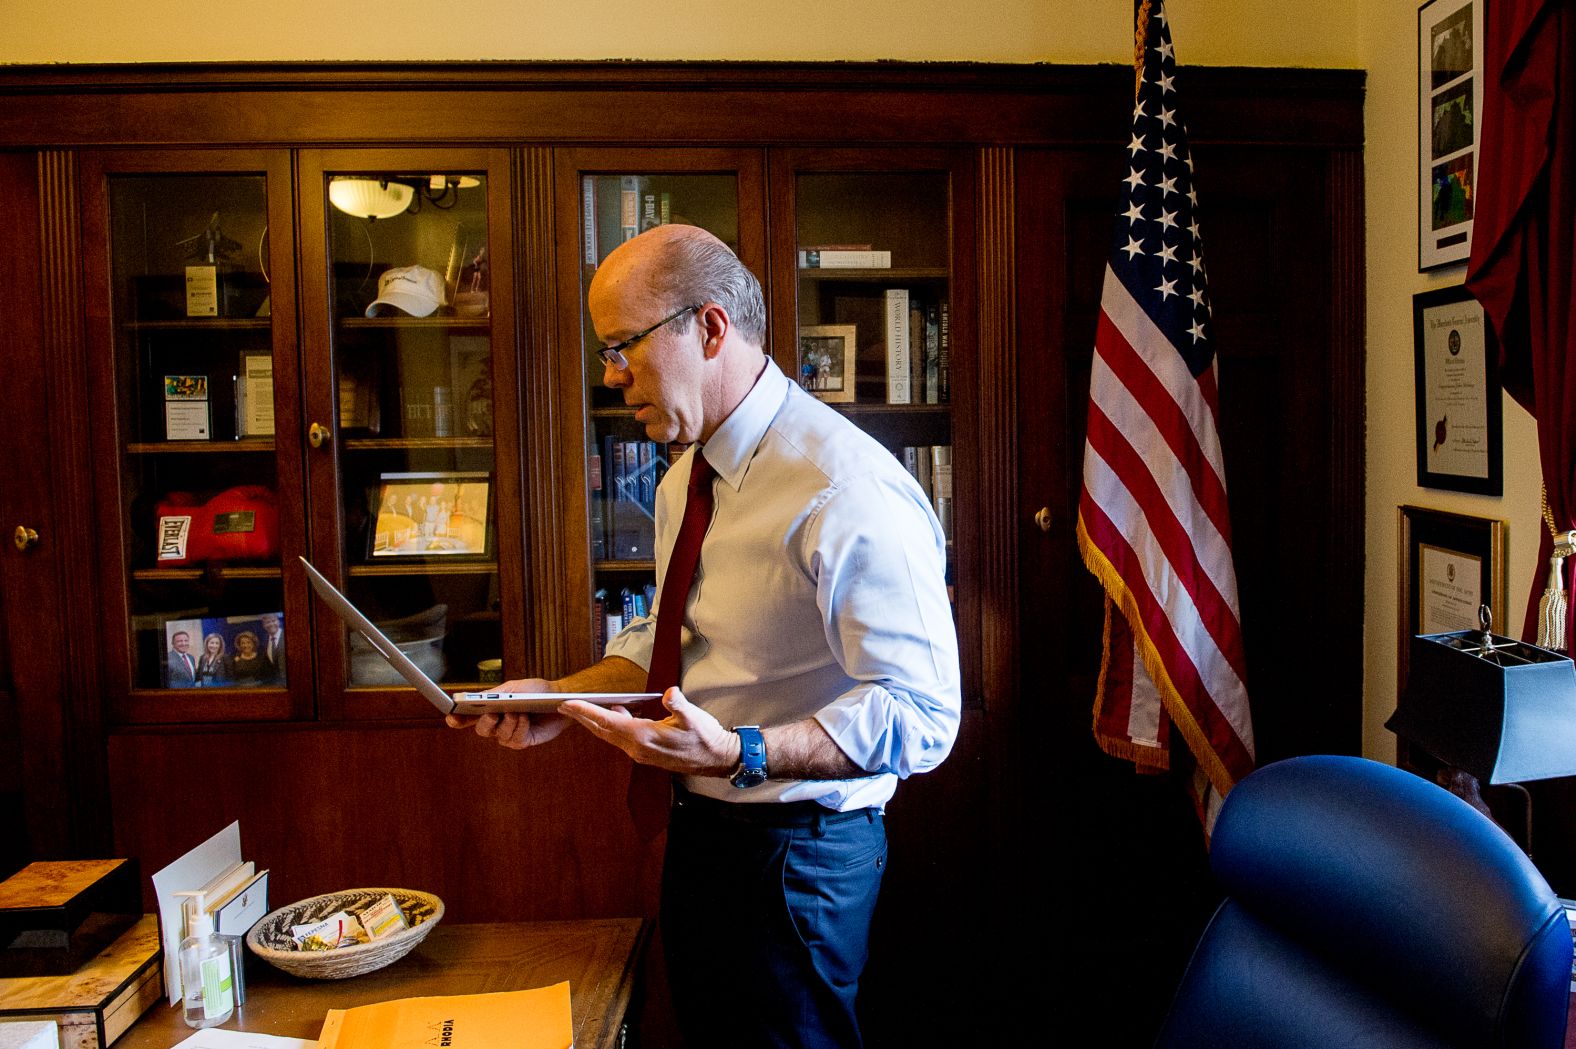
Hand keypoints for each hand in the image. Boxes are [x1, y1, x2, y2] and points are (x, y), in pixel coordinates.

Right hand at [445, 677, 570, 749]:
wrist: (560, 697)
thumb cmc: (534, 691)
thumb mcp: (512, 688)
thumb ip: (493, 695)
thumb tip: (474, 700)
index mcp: (489, 709)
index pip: (466, 718)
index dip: (456, 719)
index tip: (452, 716)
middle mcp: (496, 724)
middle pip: (481, 730)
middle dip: (485, 722)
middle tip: (493, 713)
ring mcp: (509, 734)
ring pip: (499, 735)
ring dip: (508, 723)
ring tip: (518, 712)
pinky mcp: (523, 741)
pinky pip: (515, 740)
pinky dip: (520, 728)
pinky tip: (525, 719)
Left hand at [558, 687, 739, 775]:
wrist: (717, 759)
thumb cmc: (705, 738)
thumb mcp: (693, 717)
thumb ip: (677, 704)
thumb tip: (668, 694)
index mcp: (644, 737)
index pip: (607, 722)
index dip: (585, 712)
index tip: (567, 704)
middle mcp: (637, 748)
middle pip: (602, 730)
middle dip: (582, 717)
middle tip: (563, 705)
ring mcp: (641, 752)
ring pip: (611, 735)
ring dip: (596, 722)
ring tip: (583, 709)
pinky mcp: (647, 753)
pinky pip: (622, 738)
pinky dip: (613, 725)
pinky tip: (617, 713)